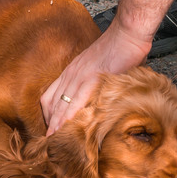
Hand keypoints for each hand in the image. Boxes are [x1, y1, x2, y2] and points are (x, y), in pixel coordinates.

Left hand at [41, 0, 173, 134]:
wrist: (128, 34)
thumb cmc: (120, 50)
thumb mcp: (100, 70)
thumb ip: (97, 86)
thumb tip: (103, 103)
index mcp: (71, 72)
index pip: (50, 97)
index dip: (49, 116)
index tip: (51, 131)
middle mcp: (71, 74)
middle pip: (51, 103)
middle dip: (50, 125)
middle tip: (51, 143)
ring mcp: (79, 75)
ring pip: (60, 104)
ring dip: (57, 125)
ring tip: (55, 143)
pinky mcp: (92, 78)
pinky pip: (76, 101)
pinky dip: (70, 117)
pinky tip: (68, 129)